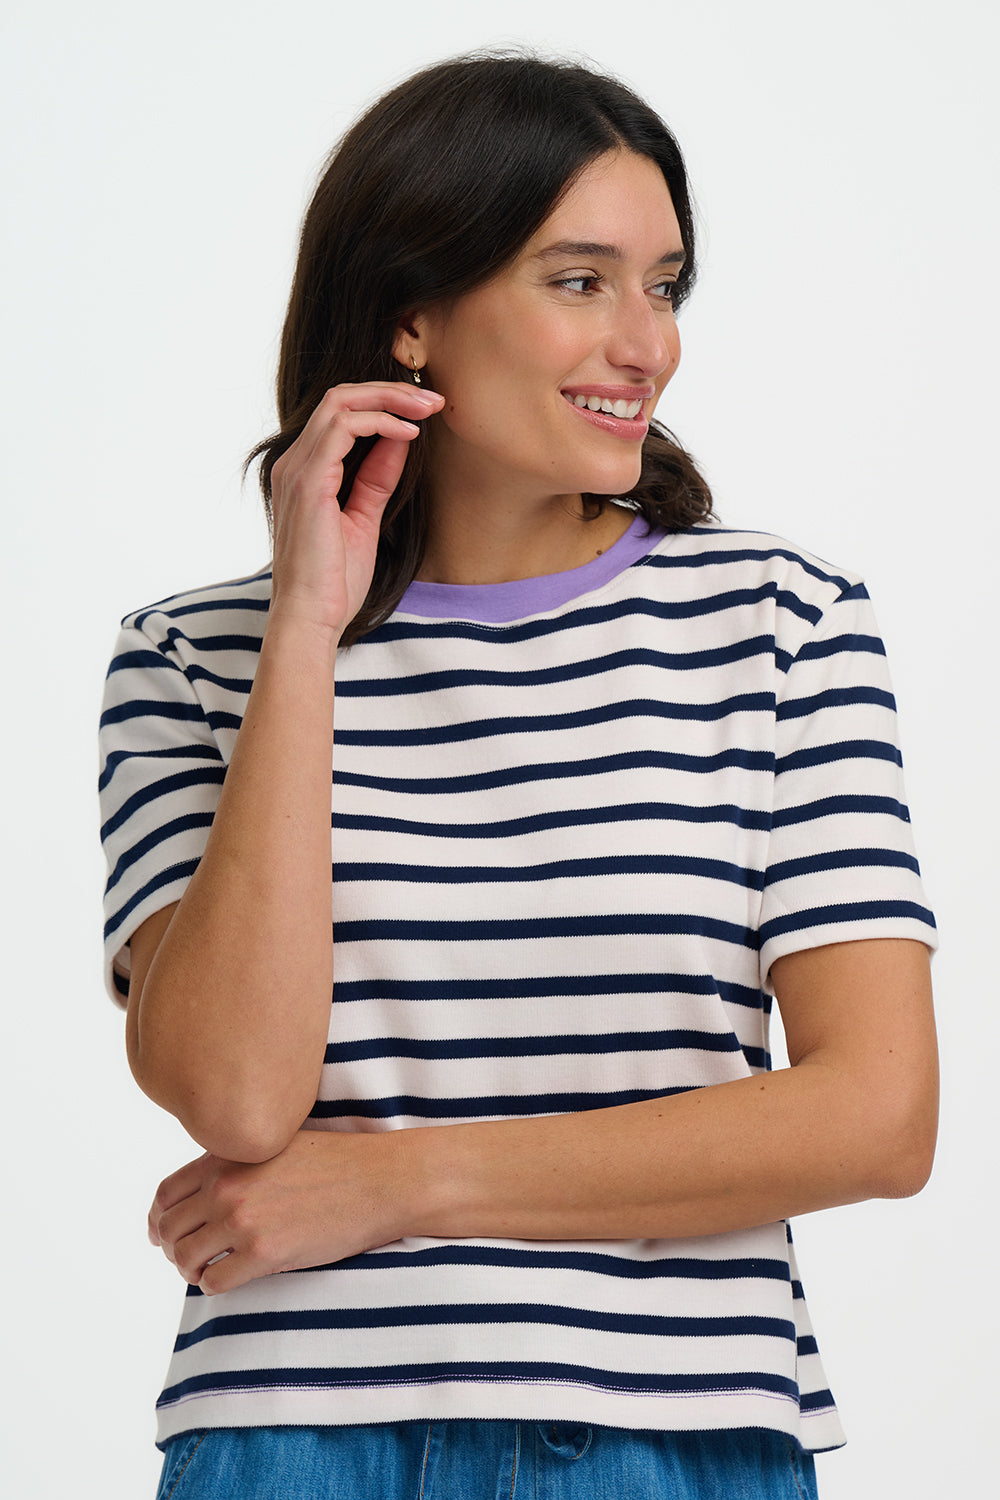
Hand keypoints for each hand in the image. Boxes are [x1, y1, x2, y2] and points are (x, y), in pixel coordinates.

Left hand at [148, 1129, 406, 1294]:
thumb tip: (207, 1190)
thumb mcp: (276, 1142)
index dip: (158, 1220)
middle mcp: (226, 1187)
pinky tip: (230, 1280)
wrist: (379, 1179)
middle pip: (169, 1230)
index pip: (166, 1194)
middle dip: (171, 1248)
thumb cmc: (336, 1160)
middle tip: (187, 1259)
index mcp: (227, 1157)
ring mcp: (243, 1221)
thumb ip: (237, 1161)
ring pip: (186, 1259)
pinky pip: (214, 1283)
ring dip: (191, 1271)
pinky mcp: (264, 1254)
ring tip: (208, 1271)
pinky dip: (214, 1286)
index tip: (162, 1234)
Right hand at [268, 381, 443, 638]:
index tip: (425, 412)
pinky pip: (343, 427)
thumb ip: (376, 479)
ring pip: (340, 402)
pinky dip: (380, 422)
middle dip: (390, 391)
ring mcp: (297, 469)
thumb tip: (399, 441)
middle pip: (340, 398)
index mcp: (304, 472)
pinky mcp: (308, 482)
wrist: (311, 618)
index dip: (384, 404)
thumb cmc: (333, 582)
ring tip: (426, 408)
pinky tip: (409, 434)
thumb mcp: (364, 519)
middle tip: (433, 399)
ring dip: (389, 399)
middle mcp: (293, 463)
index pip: (340, 415)